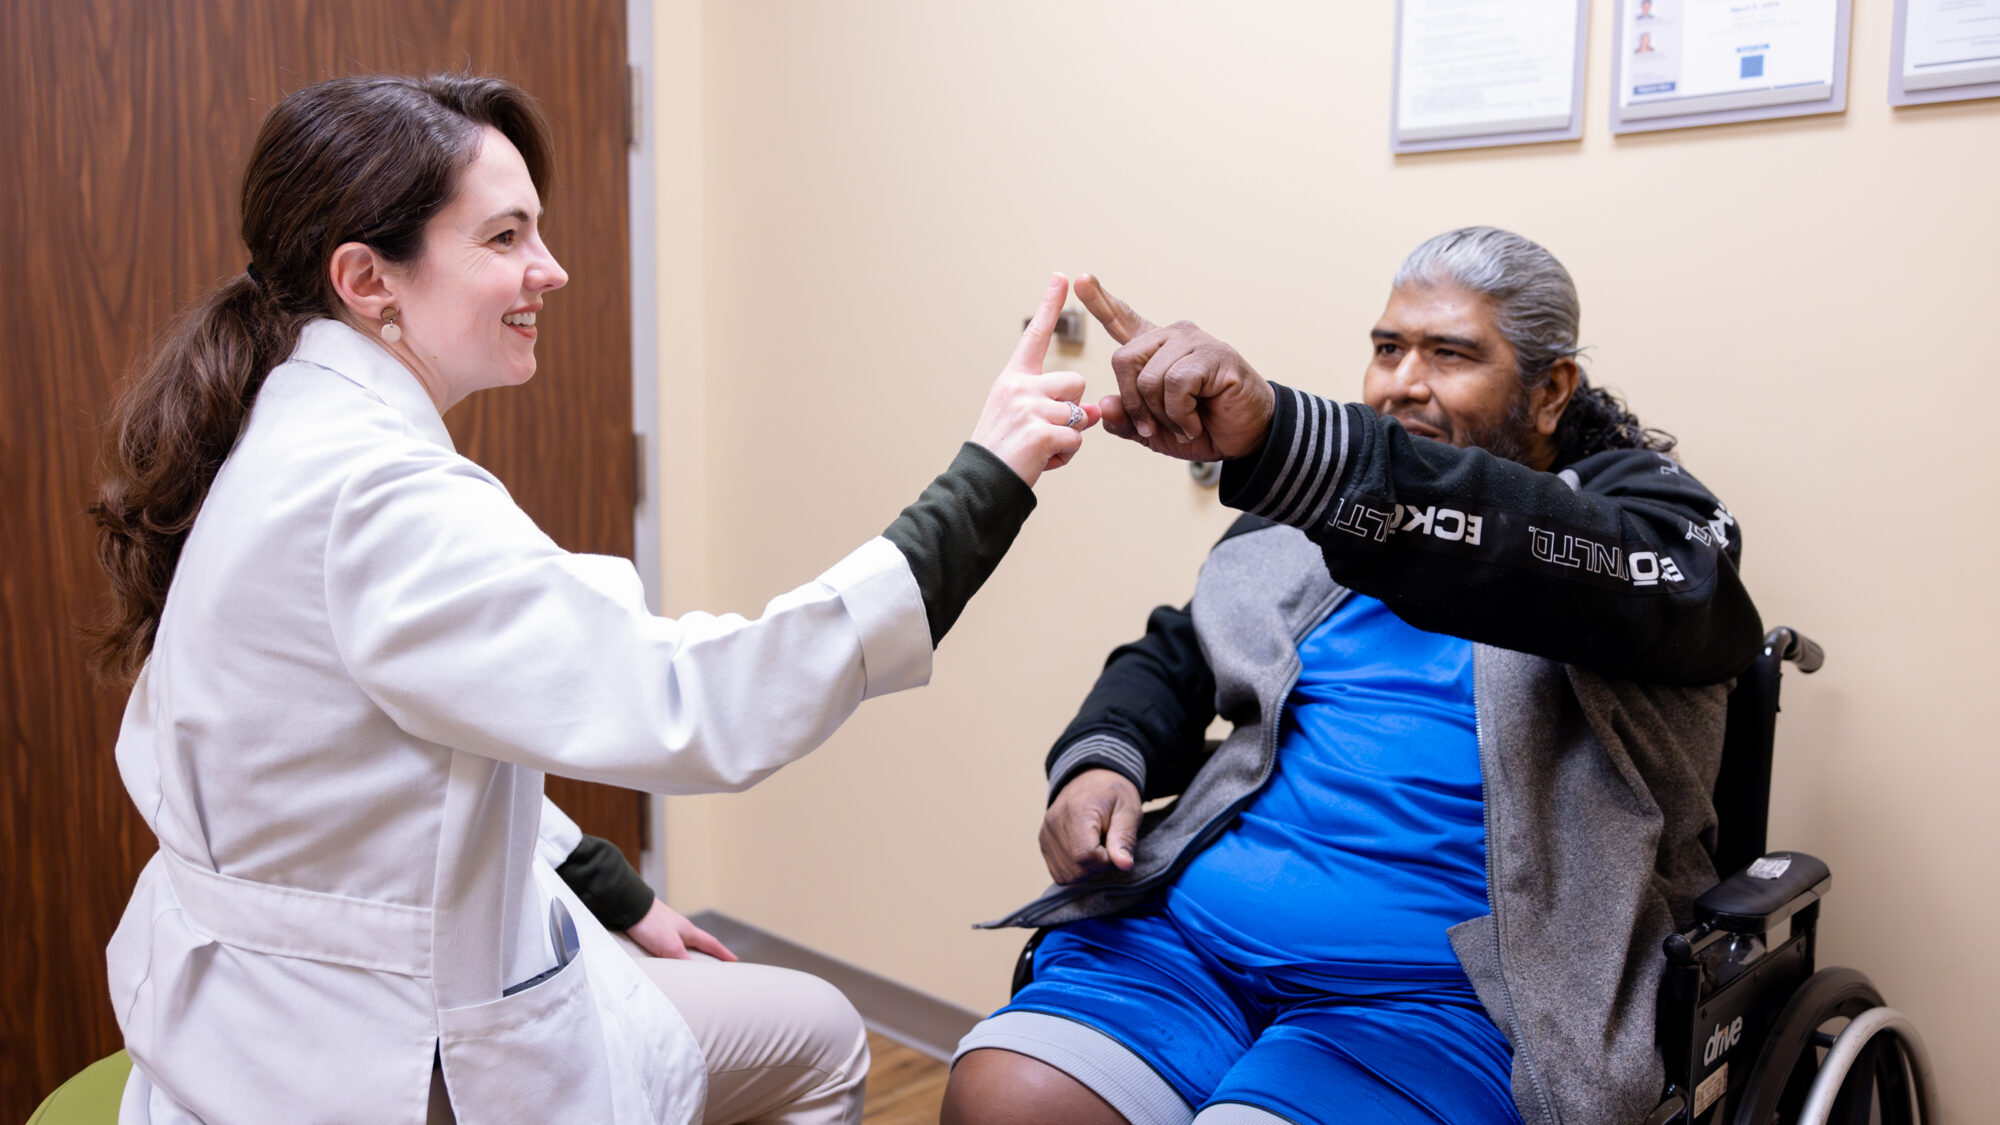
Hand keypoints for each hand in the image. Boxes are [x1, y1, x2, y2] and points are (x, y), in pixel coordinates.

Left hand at [625, 899, 737, 960]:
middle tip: (714, 967)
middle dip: (708, 955)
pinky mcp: (653, 931)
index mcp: (688, 930)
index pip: (711, 943)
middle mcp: (679, 929)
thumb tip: (695, 973)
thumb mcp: (670, 945)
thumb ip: (683, 959)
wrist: (628, 907)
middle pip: (698, 944)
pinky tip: (665, 960)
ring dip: (688, 955)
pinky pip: (667, 946)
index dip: (723, 953)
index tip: (734, 961)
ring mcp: (666, 929)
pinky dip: (672, 954)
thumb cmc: (650, 923)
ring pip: (683, 945)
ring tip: (690, 968)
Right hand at [970, 273, 1101, 486]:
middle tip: (1042, 430)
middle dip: (1071, 409)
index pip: (1034, 336)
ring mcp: (1028, 408)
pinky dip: (1064, 456)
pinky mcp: (1040, 431)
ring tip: (1040, 447)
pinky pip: (1075, 439)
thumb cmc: (1005, 451)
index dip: (1050, 305)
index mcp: (1013, 379)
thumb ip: (1058, 408)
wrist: (981, 483)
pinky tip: (1042, 460)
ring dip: (1069, 435)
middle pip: (1076, 383)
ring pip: (1080, 414)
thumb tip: (1094, 411)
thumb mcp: (1026, 420)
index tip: (1062, 275)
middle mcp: (1018, 386)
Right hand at [1040, 768, 1143, 884]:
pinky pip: (1058, 872)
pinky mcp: (1044, 842)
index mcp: (1076, 812)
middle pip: (1075, 869)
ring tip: (1097, 847)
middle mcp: (1054, 823)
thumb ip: (1125, 838)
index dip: (1106, 860)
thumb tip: (1124, 865)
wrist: (1093, 777)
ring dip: (1087, 870)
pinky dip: (1075, 870)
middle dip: (1098, 866)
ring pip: (1066, 875)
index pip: (1086, 855)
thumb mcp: (1128, 811)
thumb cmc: (1114, 793)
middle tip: (1108, 846)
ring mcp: (1045, 833)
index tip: (1115, 846)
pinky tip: (1085, 852)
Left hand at [1073, 274, 1276, 461]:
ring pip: (1150, 377)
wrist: (1247, 438)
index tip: (1080, 279)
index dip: (1101, 301)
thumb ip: (1127, 421)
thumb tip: (1104, 404)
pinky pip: (1176, 384)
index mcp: (1155, 351)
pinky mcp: (1213, 355)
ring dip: (1163, 415)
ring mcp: (1193, 342)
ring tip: (1184, 424)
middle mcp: (1172, 338)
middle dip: (1134, 403)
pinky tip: (1195, 421)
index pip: (1123, 320)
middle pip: (1123, 360)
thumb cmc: (1203, 428)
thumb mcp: (1155, 432)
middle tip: (1154, 428)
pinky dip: (1181, 415)